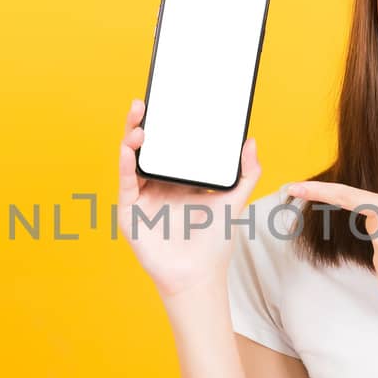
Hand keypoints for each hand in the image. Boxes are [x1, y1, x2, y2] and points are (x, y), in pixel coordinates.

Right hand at [117, 97, 262, 299]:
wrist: (198, 275)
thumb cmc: (213, 242)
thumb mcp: (234, 201)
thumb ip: (247, 174)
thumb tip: (251, 141)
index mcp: (178, 178)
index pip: (167, 145)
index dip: (164, 124)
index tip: (165, 102)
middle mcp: (157, 184)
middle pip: (145, 148)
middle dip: (140, 124)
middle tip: (143, 103)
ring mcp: (142, 196)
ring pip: (131, 161)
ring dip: (130, 139)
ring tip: (138, 123)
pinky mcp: (131, 211)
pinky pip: (126, 183)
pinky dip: (125, 165)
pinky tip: (128, 150)